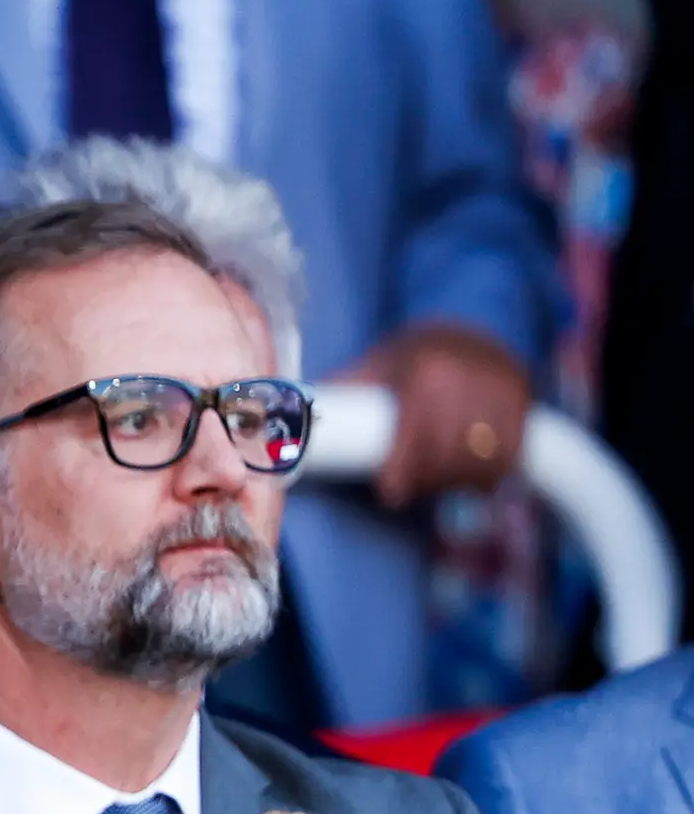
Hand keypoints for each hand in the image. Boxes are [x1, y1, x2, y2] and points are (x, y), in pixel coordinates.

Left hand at [355, 322, 533, 508]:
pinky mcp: (522, 403)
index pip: (415, 435)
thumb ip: (345, 391)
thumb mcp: (379, 361)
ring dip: (455, 481)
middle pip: (446, 454)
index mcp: (426, 374)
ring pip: (478, 460)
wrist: (478, 318)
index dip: (402, 472)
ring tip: (435, 482)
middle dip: (425, 480)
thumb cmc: (417, 351)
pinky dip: (489, 475)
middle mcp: (467, 382)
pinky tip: (471, 479)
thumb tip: (290, 421)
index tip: (390, 494)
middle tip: (408, 488)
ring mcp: (500, 392)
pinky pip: (508, 455)